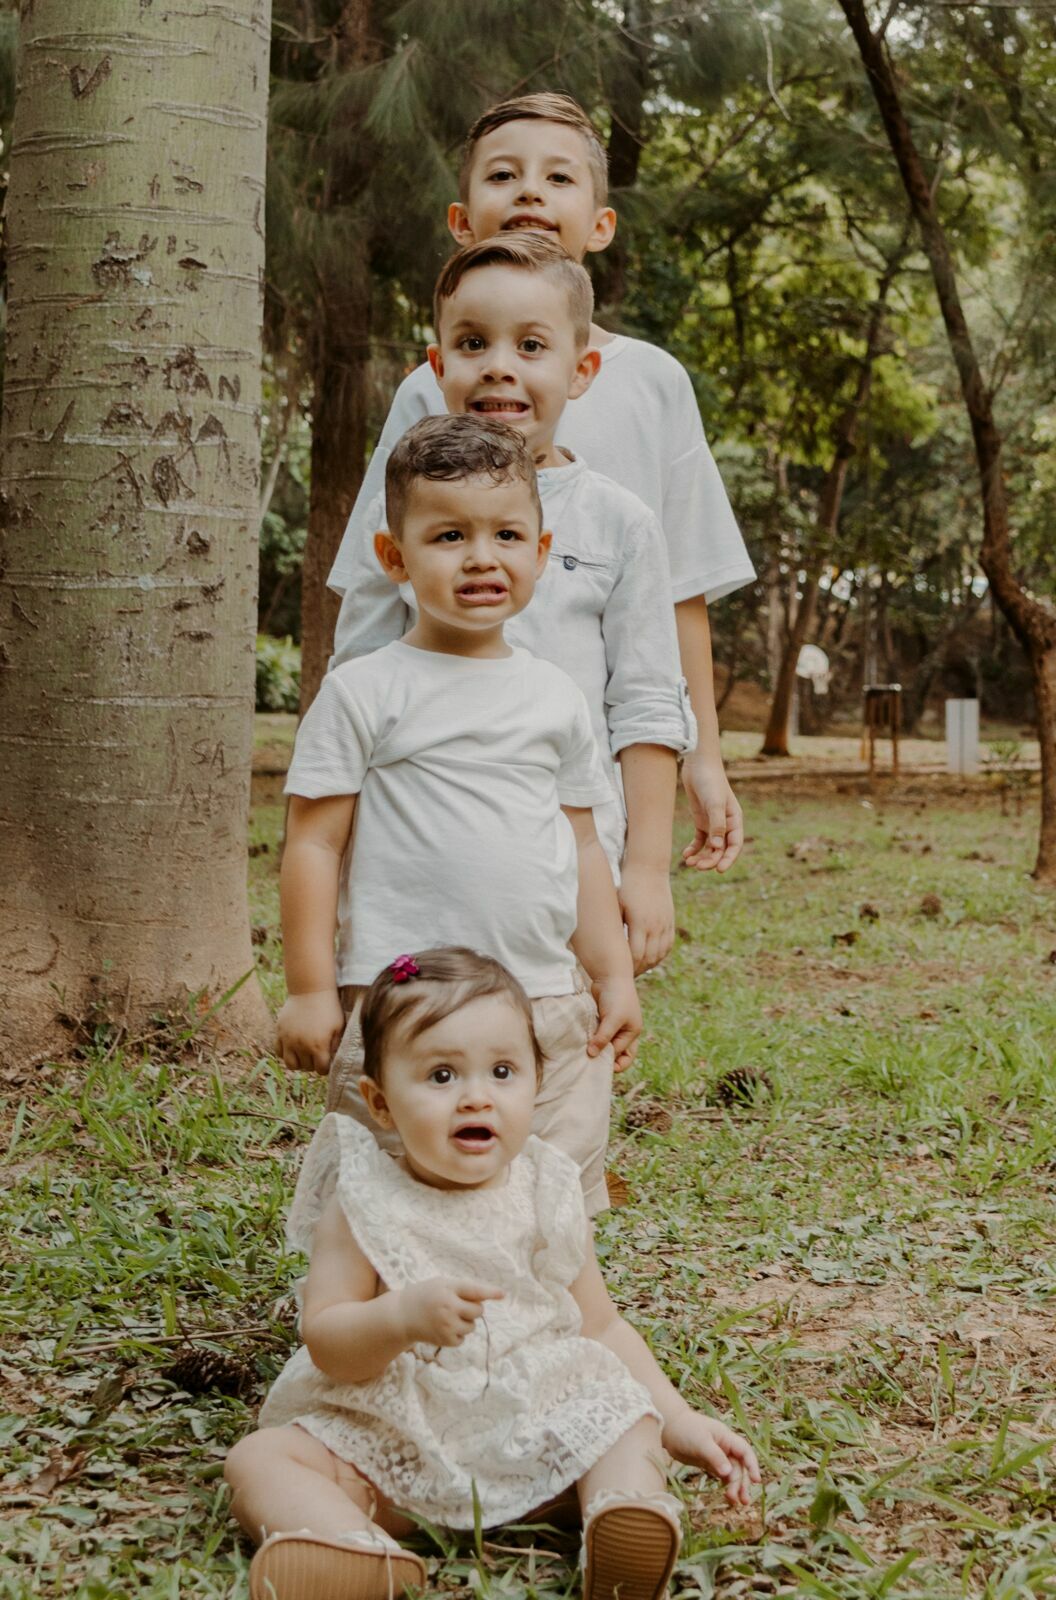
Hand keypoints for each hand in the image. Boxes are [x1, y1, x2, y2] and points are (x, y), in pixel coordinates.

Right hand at [276, 989, 345, 1074]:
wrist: (310, 990)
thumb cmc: (329, 1008)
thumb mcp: (338, 1027)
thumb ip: (336, 1045)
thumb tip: (333, 1059)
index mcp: (318, 1046)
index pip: (321, 1070)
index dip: (325, 1067)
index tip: (326, 1061)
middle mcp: (301, 1046)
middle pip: (306, 1068)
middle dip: (312, 1064)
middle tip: (316, 1055)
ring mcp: (288, 1040)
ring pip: (290, 1064)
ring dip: (298, 1062)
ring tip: (304, 1054)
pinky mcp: (279, 1032)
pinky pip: (278, 1051)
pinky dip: (285, 1052)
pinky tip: (293, 1046)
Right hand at [399, 1277, 503, 1347]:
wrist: (401, 1316)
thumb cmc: (425, 1295)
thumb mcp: (442, 1284)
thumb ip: (463, 1289)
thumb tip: (488, 1298)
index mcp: (447, 1289)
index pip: (473, 1290)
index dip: (490, 1292)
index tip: (503, 1294)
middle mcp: (448, 1307)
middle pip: (478, 1310)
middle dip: (472, 1309)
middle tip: (456, 1305)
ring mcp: (447, 1325)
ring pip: (472, 1325)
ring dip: (465, 1322)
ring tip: (447, 1317)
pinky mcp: (445, 1340)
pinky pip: (463, 1338)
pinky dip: (457, 1334)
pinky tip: (443, 1327)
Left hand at [587, 971, 641, 1071]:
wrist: (610, 974)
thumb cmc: (617, 996)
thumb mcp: (612, 1019)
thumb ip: (603, 1038)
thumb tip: (591, 1055)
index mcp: (633, 1032)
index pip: (623, 1055)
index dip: (611, 1062)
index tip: (596, 1064)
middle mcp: (625, 1030)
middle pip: (618, 1053)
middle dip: (606, 1059)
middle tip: (590, 1064)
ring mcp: (614, 1025)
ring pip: (606, 1044)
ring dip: (597, 1048)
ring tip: (584, 1054)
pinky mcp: (603, 1019)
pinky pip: (598, 1034)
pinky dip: (592, 1039)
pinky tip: (582, 1042)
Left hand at [618, 864, 674, 974]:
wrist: (649, 870)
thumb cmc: (626, 887)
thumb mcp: (616, 904)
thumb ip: (613, 925)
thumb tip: (600, 943)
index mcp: (639, 922)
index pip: (635, 954)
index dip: (628, 967)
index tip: (618, 972)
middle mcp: (655, 925)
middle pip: (649, 958)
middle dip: (637, 970)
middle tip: (625, 977)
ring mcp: (665, 924)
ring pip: (660, 954)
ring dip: (649, 965)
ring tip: (637, 970)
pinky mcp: (670, 922)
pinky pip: (668, 946)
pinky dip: (659, 956)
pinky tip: (650, 960)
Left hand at [662, 1408, 760, 1506]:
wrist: (669, 1428)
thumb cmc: (686, 1430)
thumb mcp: (701, 1442)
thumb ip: (715, 1456)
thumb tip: (728, 1473)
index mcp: (727, 1438)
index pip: (745, 1452)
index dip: (752, 1466)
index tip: (757, 1481)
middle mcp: (726, 1448)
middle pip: (739, 1467)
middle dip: (742, 1483)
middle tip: (742, 1500)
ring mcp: (718, 1456)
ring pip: (731, 1474)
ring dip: (735, 1487)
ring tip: (734, 1502)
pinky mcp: (710, 1464)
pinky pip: (722, 1476)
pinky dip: (726, 1486)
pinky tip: (727, 1497)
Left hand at [681, 756, 743, 872]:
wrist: (697, 765)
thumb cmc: (710, 781)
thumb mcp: (714, 803)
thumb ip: (717, 825)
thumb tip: (718, 848)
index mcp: (735, 820)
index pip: (735, 845)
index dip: (728, 859)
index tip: (719, 870)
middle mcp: (726, 824)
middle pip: (721, 849)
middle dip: (711, 860)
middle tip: (697, 866)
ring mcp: (713, 823)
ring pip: (710, 847)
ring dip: (702, 856)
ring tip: (689, 862)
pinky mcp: (701, 820)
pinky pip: (700, 840)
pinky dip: (694, 848)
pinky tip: (686, 854)